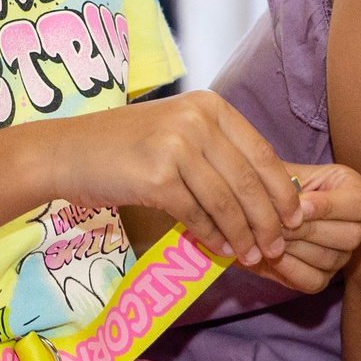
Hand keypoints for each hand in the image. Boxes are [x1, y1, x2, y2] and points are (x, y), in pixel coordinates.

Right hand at [49, 90, 306, 267]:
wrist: (66, 152)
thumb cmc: (123, 146)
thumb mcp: (177, 132)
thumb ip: (219, 152)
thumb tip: (271, 196)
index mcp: (208, 105)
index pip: (262, 153)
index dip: (283, 192)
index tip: (295, 219)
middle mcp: (195, 119)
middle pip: (249, 181)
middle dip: (268, 221)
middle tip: (276, 247)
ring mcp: (175, 146)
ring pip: (227, 202)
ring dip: (243, 235)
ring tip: (251, 255)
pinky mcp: (156, 177)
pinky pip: (197, 215)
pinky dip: (213, 236)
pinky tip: (219, 248)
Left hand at [239, 161, 360, 293]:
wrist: (254, 208)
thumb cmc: (272, 183)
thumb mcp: (280, 172)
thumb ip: (285, 180)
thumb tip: (286, 201)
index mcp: (354, 192)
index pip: (358, 203)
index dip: (328, 206)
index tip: (299, 205)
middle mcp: (356, 227)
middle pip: (349, 235)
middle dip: (306, 228)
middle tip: (275, 223)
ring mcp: (342, 256)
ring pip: (329, 257)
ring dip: (294, 247)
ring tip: (266, 236)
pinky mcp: (323, 278)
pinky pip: (312, 280)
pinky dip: (287, 268)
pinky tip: (268, 254)